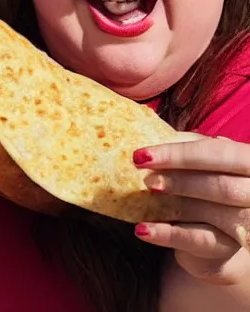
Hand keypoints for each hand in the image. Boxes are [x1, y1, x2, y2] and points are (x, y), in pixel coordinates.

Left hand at [133, 136, 249, 284]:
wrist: (217, 232)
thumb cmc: (207, 185)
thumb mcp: (202, 162)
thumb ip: (189, 147)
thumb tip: (154, 133)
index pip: (220, 154)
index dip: (180, 154)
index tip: (141, 155)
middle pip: (222, 186)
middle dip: (180, 181)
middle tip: (147, 180)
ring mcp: (249, 222)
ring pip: (214, 212)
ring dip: (175, 205)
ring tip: (145, 202)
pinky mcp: (229, 248)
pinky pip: (199, 240)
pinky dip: (167, 234)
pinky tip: (143, 230)